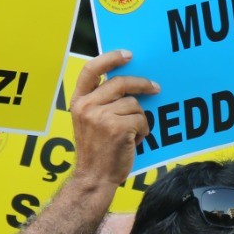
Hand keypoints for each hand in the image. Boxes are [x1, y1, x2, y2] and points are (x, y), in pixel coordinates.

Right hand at [68, 49, 157, 187]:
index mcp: (78, 102)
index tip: (128, 55)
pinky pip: (141, 120)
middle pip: (121, 82)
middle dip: (142, 84)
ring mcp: (101, 117)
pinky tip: (134, 141)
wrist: (94, 178)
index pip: (91, 70)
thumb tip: (130, 84)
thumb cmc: (97, 151)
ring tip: (133, 133)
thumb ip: (101, 102)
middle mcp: (86, 106)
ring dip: (139, 119)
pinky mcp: (117, 128)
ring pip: (134, 104)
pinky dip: (143, 131)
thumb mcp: (90, 122)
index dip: (110, 58)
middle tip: (155, 87)